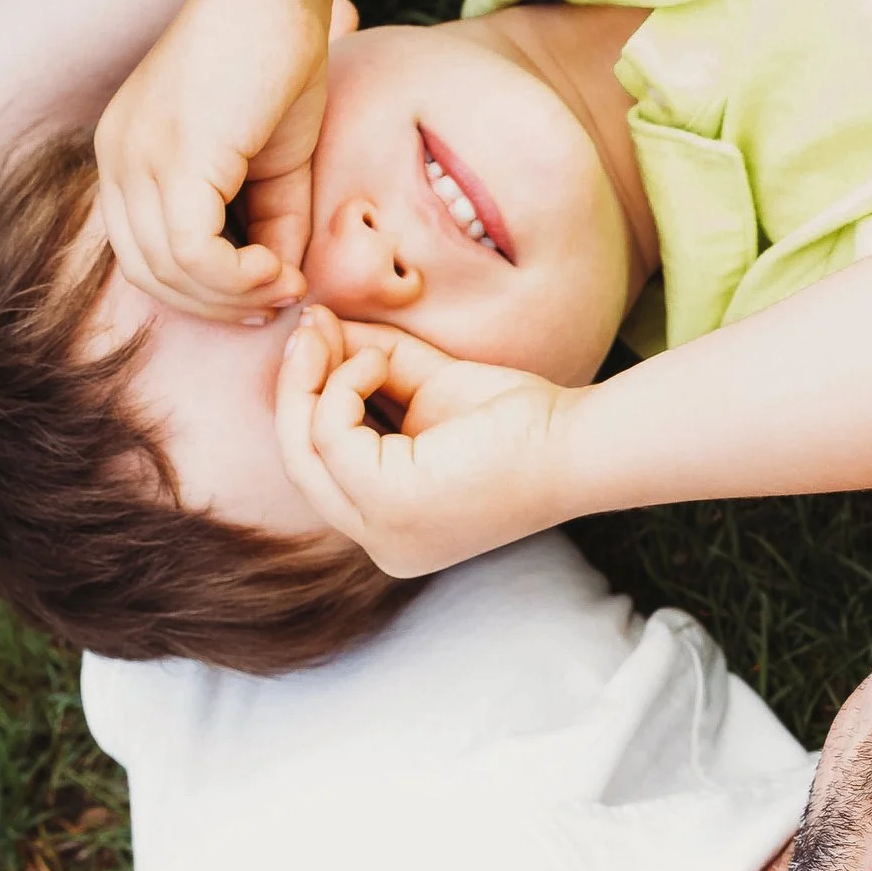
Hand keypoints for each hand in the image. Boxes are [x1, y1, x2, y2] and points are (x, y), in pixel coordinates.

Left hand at [95, 0, 358, 322]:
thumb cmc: (280, 65)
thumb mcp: (277, 166)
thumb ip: (273, 226)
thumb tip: (284, 285)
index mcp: (128, 159)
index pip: (144, 256)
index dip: (204, 293)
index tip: (266, 293)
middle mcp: (117, 161)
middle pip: (148, 275)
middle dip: (219, 305)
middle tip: (280, 299)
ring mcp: (136, 158)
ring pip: (169, 271)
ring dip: (236, 295)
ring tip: (288, 281)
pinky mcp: (173, 158)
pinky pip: (192, 251)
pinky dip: (239, 275)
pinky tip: (279, 268)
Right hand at [276, 307, 583, 576]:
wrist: (576, 441)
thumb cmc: (521, 420)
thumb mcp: (429, 388)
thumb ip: (373, 366)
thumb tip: (315, 325)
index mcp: (395, 529)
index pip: (325, 468)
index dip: (309, 400)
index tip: (315, 334)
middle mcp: (384, 545)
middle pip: (301, 463)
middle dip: (295, 388)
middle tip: (305, 325)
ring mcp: (384, 534)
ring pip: (304, 450)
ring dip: (312, 380)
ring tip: (332, 331)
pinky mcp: (389, 505)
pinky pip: (330, 435)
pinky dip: (344, 386)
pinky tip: (377, 362)